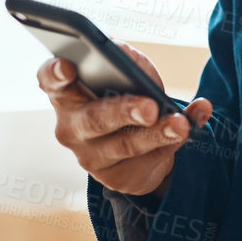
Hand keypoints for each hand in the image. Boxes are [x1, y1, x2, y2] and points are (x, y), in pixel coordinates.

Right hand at [41, 43, 212, 198]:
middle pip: (94, 120)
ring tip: (180, 123)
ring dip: (157, 133)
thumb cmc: (125, 93)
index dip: (55, 74)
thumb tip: (138, 68)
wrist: (139, 141)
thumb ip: (128, 61)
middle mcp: (71, 127)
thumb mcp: (127, 71)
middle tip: (149, 106)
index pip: (50, 81)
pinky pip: (149, 162)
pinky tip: (191, 126)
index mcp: (66, 93)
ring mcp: (91, 157)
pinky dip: (174, 142)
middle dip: (124, 111)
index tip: (68, 67)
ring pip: (126, 145)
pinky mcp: (117, 179)